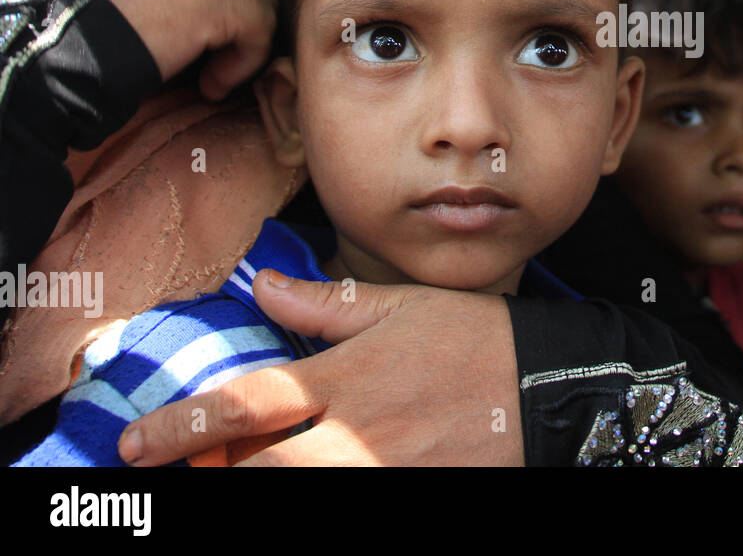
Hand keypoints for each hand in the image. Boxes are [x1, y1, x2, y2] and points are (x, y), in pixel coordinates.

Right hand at [60, 0, 277, 99]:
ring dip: (239, 46)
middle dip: (228, 26)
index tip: (189, 46)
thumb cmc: (76, 36)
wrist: (55, 51)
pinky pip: (260, 25)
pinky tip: (211, 84)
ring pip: (255, 0)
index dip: (208, 8)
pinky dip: (245, 61)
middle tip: (203, 66)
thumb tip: (191, 17)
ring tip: (208, 78)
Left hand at [117, 270, 523, 465]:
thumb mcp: (405, 307)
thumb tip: (264, 287)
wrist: (550, 389)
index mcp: (350, 377)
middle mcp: (357, 432)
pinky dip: (308, 502)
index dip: (182, 425)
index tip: (137, 442)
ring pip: (291, 497)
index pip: (247, 403)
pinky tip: (299, 487)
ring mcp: (382, 472)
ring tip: (228, 479)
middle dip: (204, 474)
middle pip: (255, 470)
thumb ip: (328, 305)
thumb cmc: (477, 338)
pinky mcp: (407, 494)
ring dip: (248, 490)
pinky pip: (342, 510)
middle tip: (180, 472)